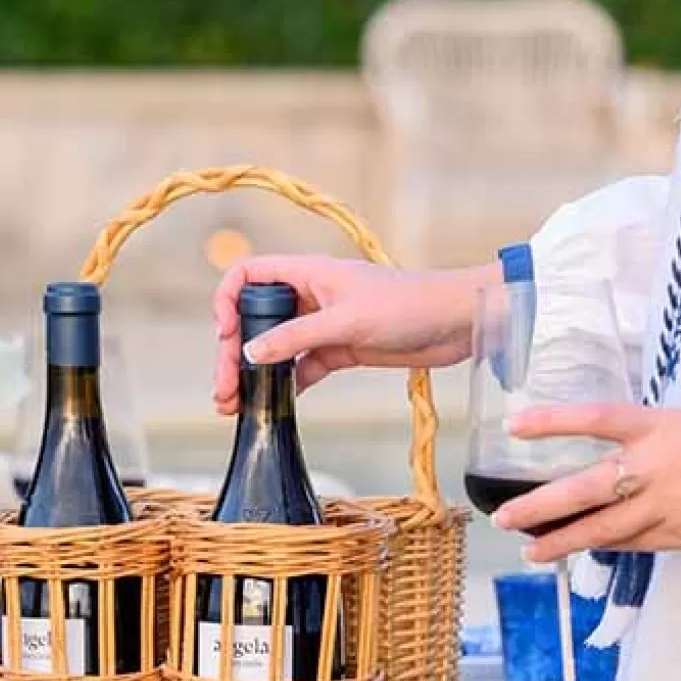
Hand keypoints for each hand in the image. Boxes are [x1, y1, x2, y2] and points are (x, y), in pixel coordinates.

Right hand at [212, 254, 495, 413]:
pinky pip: (301, 368)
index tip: (226, 335)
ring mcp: (323, 325)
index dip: (228, 301)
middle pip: (254, 320)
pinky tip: (275, 407)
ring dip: (254, 375)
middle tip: (225, 389)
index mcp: (307, 273)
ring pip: (274, 349)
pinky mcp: (340, 350)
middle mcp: (309, 296)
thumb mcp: (346, 321)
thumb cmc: (409, 305)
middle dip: (233, 353)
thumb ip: (296, 337)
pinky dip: (285, 386)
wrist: (455, 323)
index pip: (248, 276)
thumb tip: (249, 354)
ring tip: (237, 405)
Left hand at [493, 404, 680, 560]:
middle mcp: (657, 466)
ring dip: (561, 542)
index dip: (552, 421)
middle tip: (504, 516)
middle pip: (584, 489)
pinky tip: (578, 552)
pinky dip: (603, 547)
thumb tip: (617, 461)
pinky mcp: (680, 538)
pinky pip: (630, 544)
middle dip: (540, 506)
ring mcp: (667, 507)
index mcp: (661, 426)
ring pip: (601, 529)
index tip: (514, 425)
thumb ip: (652, 444)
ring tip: (529, 550)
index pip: (595, 418)